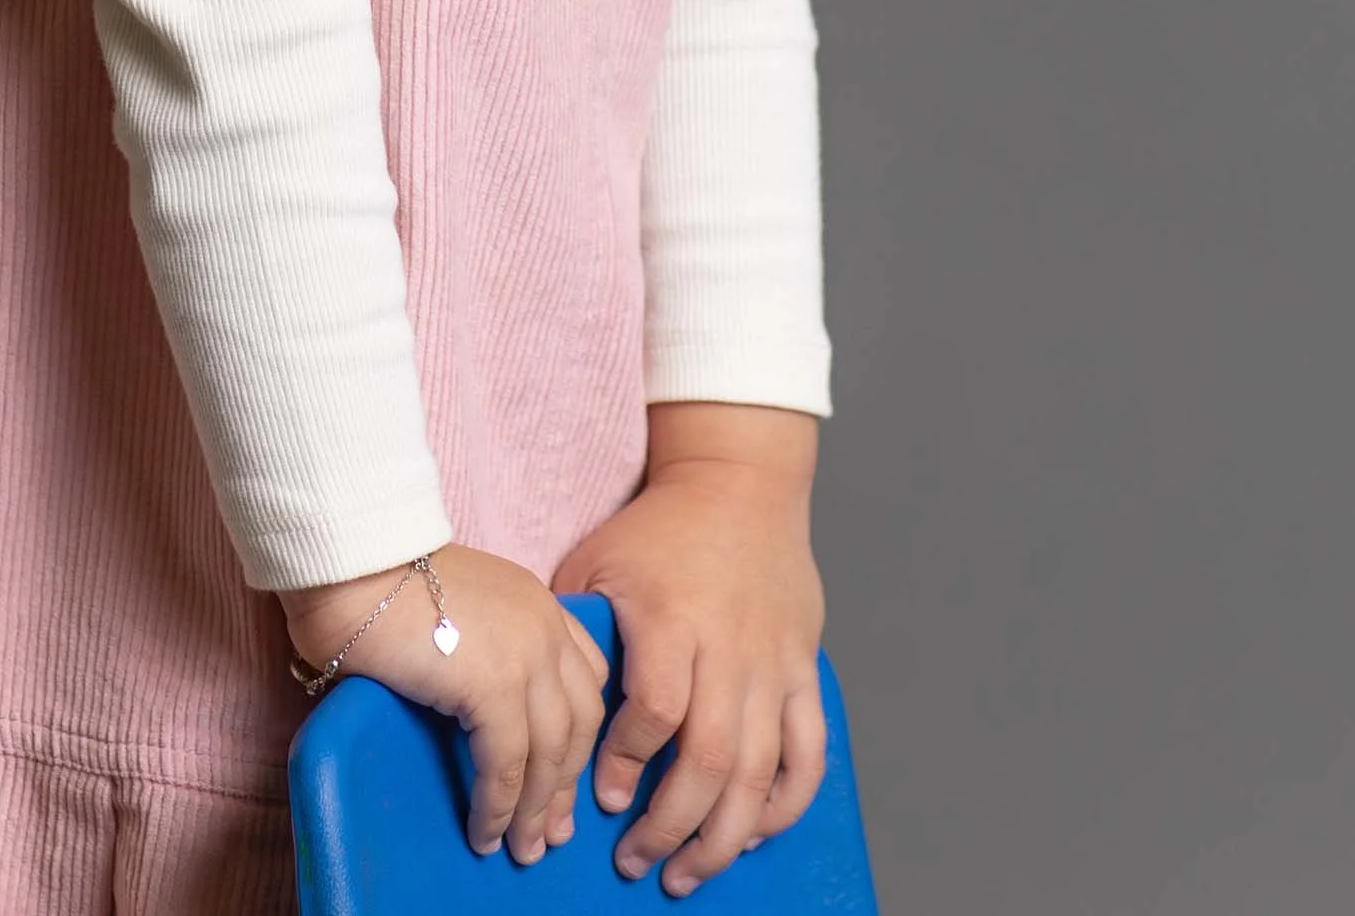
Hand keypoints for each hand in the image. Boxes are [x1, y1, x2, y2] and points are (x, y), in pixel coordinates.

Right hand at [279, 543, 611, 865]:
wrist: (354, 561)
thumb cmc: (383, 578)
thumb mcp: (457, 602)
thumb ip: (483, 642)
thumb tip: (471, 699)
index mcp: (536, 603)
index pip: (584, 674)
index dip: (579, 732)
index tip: (566, 773)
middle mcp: (544, 627)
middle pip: (579, 721)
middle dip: (567, 781)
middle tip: (555, 829)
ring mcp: (526, 656)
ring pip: (551, 752)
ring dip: (537, 809)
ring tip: (523, 848)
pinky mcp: (495, 687)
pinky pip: (506, 765)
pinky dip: (499, 807)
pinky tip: (485, 832)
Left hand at [548, 404, 825, 895]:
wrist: (740, 481)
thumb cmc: (658, 528)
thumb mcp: (597, 562)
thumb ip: (576, 631)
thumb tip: (546, 702)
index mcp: (672, 619)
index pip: (655, 710)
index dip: (627, 763)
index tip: (601, 796)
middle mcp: (729, 648)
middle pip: (710, 759)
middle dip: (671, 827)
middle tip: (636, 863)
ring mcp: (773, 663)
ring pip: (761, 773)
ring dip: (724, 837)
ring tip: (687, 873)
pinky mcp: (804, 670)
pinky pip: (808, 753)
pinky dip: (786, 803)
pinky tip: (753, 833)